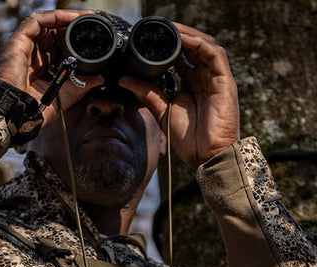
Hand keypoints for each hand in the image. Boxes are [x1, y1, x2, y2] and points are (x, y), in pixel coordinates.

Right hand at [0, 10, 102, 126]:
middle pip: (53, 35)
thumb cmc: (30, 111)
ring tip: (86, 19)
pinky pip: (38, 20)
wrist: (11, 113)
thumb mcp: (62, 97)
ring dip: (67, 19)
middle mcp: (31, 56)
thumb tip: (100, 79)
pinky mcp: (18, 40)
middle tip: (92, 27)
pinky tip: (73, 18)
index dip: (73, 45)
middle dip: (73, 29)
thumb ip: (80, 86)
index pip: (58, 50)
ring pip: (47, 25)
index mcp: (39, 70)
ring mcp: (24, 47)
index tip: (91, 43)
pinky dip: (56, 17)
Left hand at [119, 24, 239, 168]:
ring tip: (168, 28)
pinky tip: (182, 38)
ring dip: (187, 34)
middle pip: (193, 48)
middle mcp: (205, 78)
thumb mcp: (162, 111)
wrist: (207, 155)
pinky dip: (198, 43)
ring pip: (204, 46)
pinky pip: (214, 53)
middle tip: (157, 28)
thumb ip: (147, 93)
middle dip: (177, 36)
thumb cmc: (189, 139)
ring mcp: (216, 78)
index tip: (149, 40)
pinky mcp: (225, 81)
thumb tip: (125, 79)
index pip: (182, 58)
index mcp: (192, 85)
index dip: (168, 46)